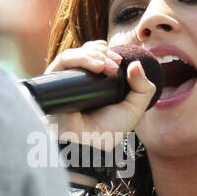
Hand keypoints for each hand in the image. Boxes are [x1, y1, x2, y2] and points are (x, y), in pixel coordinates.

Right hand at [43, 39, 157, 147]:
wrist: (89, 144)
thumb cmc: (107, 130)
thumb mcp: (134, 108)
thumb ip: (144, 88)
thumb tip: (136, 64)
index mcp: (94, 82)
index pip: (95, 55)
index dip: (105, 51)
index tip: (119, 59)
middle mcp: (78, 79)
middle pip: (85, 52)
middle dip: (103, 53)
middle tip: (115, 63)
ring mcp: (64, 80)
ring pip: (75, 54)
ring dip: (93, 54)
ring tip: (106, 65)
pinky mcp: (52, 81)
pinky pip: (64, 62)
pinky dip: (81, 58)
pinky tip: (96, 65)